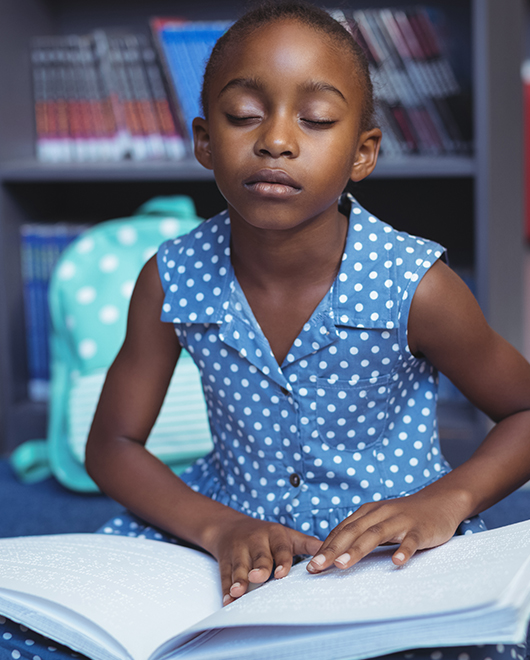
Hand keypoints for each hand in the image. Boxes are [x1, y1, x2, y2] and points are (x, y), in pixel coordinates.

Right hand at [204, 513, 320, 604]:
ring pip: (239, 566)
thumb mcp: (288, 535)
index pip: (281, 548)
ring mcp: (239, 551)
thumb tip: (334, 552)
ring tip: (238, 592)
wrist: (230, 526)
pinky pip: (225, 576)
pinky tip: (227, 601)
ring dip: (239, 579)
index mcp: (274, 535)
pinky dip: (225, 589)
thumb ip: (309, 545)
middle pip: (259, 556)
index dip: (282, 560)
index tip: (282, 573)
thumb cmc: (266, 535)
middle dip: (259, 567)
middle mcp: (256, 541)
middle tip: (259, 577)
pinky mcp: (225, 561)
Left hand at [307, 489, 466, 573]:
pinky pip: (410, 540)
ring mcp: (400, 520)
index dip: (325, 547)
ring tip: (342, 565)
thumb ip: (361, 534)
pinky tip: (396, 562)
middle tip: (316, 567)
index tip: (310, 565)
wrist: (439, 502)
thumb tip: (335, 554)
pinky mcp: (420, 529)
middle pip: (352, 532)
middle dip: (332, 550)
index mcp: (367, 512)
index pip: (341, 530)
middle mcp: (380, 514)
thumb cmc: (405, 517)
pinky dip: (403, 550)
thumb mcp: (379, 522)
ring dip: (357, 550)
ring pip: (375, 534)